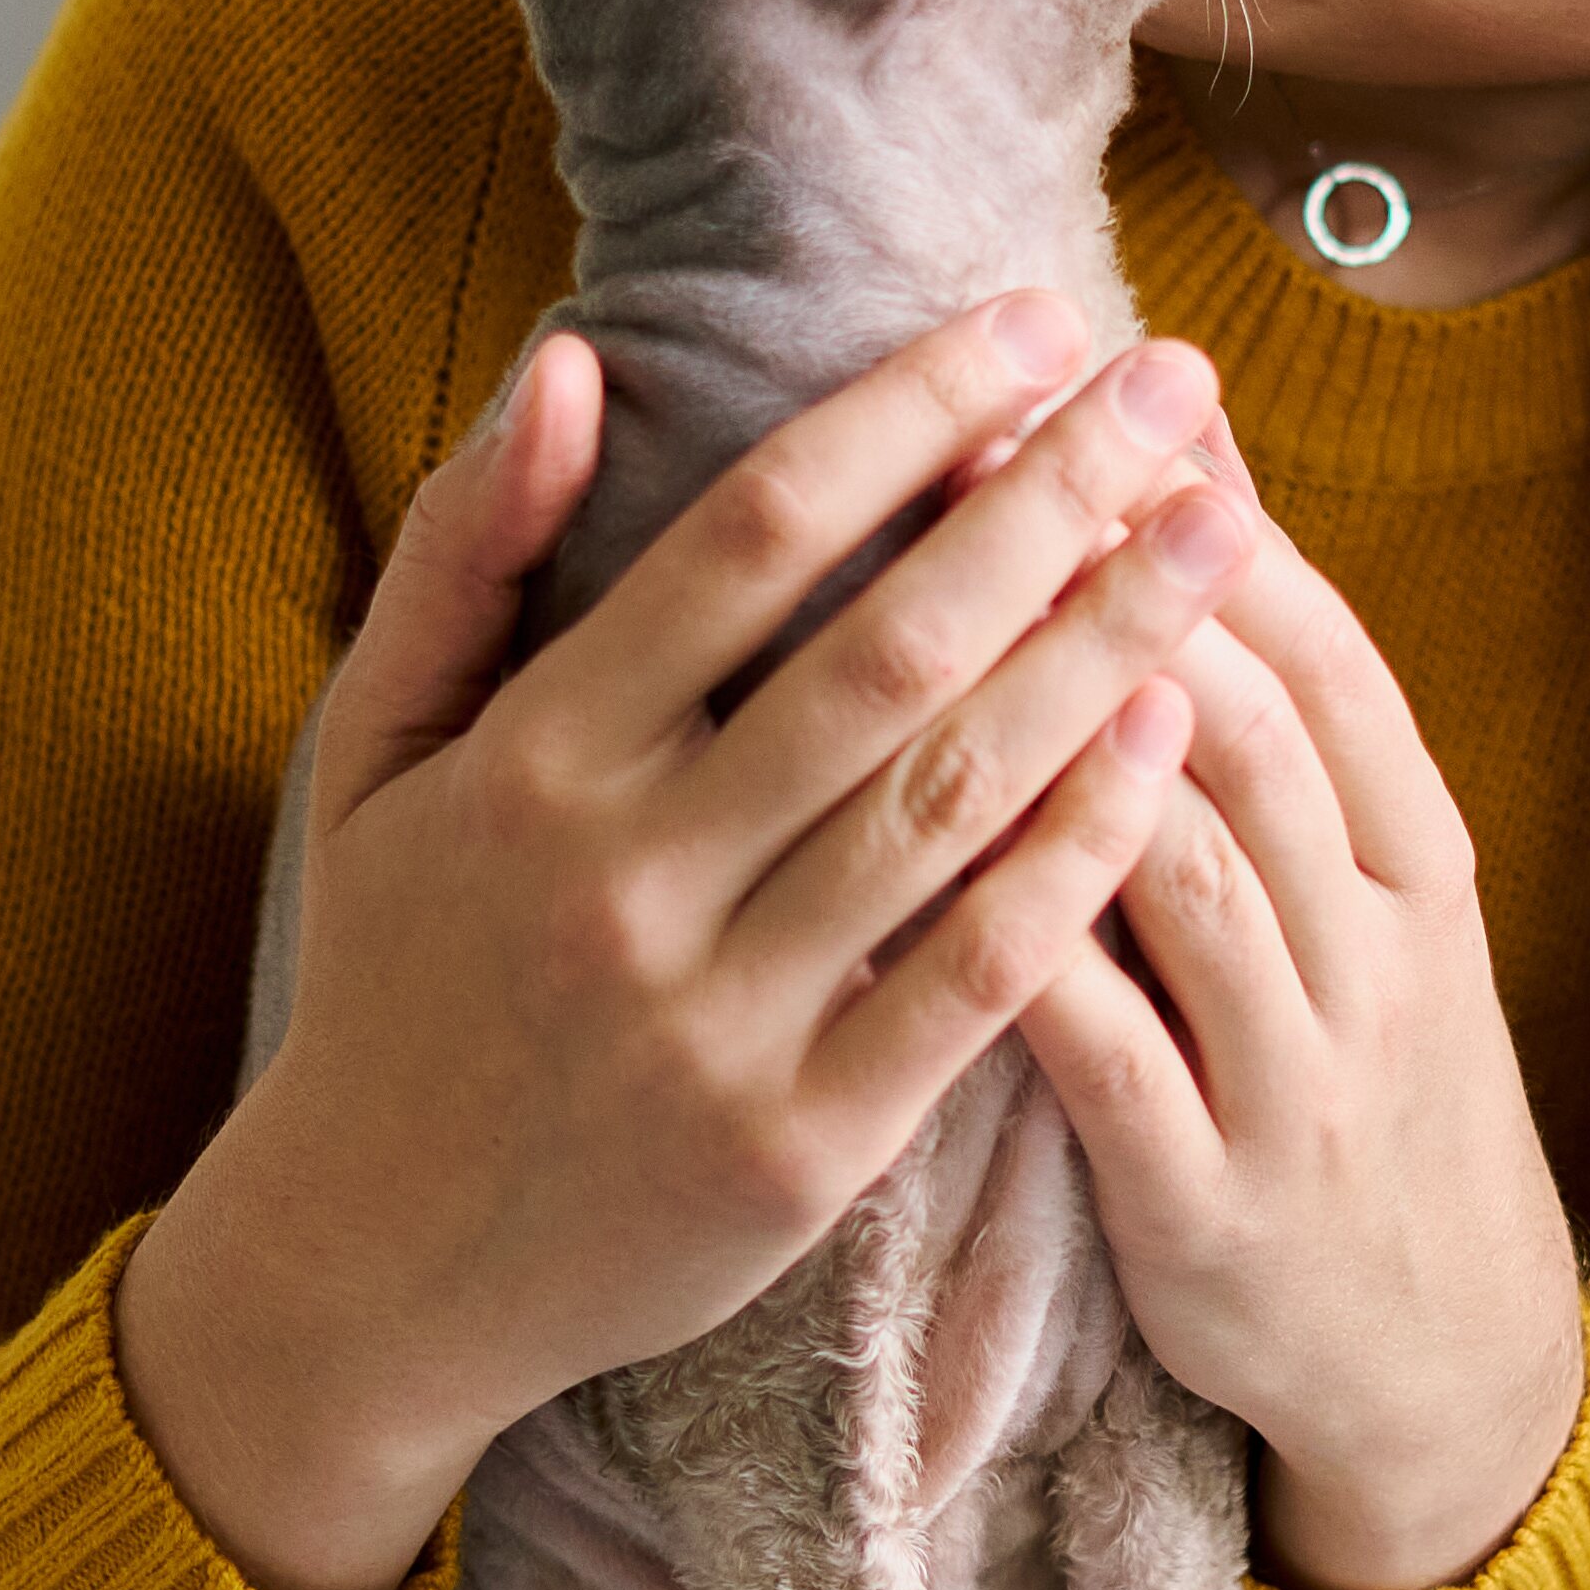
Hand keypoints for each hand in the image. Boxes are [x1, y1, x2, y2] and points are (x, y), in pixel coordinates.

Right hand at [117, 293, 1258, 1589]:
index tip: (1036, 319)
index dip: (906, 413)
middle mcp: (625, 882)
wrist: (370, 1270)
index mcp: (530, 761)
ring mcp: (718, 1023)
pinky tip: (1173, 744)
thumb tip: (573, 357)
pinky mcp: (798, 1150)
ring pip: (947, 804)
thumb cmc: (393, 975)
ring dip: (1103, 651)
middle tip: (1182, 390)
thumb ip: (466, 551)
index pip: (749, 538)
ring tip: (1219, 533)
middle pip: (884, 651)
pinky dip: (1076, 857)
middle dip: (1051, 501)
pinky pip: (972, 982)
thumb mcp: (373, 753)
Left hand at [1014, 444, 1589, 1589]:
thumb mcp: (1367, 895)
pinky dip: (1020, 953)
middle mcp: (1377, 946)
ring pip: (1186, 868)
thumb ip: (1275, 720)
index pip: (1318, 645)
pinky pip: (1111, 1058)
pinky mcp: (1214, 1200)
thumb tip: (1182, 481)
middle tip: (978, 451)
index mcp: (1417, 853)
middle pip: (1250, 724)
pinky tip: (907, 873)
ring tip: (931, 613)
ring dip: (1060, 731)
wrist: (1434, 1351)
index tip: (1084, 388)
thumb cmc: (1353, 1072)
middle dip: (1113, 578)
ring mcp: (1303, 1076)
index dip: (1204, 514)